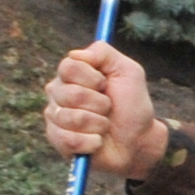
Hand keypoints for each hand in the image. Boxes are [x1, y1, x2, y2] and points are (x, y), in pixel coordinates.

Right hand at [41, 40, 168, 177]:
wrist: (139, 139)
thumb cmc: (132, 104)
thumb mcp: (128, 72)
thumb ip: (104, 54)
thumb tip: (76, 53)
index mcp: (71, 75)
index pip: (68, 68)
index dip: (93, 78)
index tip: (106, 85)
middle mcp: (57, 94)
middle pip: (70, 94)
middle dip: (100, 103)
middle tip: (108, 107)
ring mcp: (55, 118)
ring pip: (71, 118)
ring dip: (98, 123)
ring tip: (104, 125)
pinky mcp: (57, 141)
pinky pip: (70, 140)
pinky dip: (92, 141)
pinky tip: (97, 140)